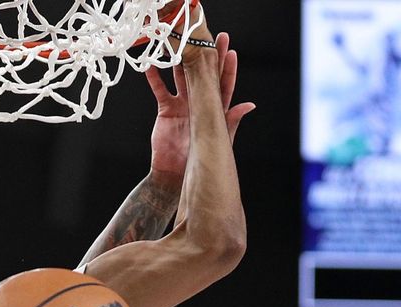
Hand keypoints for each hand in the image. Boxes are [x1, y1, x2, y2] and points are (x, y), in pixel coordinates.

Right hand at [146, 30, 254, 181]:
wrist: (174, 174)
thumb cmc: (199, 160)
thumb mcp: (218, 139)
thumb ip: (231, 120)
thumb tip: (250, 105)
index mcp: (214, 110)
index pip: (223, 84)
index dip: (227, 68)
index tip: (230, 50)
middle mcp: (199, 104)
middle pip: (203, 75)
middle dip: (205, 56)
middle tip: (205, 37)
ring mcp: (182, 105)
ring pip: (181, 77)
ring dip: (180, 62)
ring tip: (178, 44)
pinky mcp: (166, 109)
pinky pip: (160, 90)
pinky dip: (155, 78)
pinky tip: (151, 66)